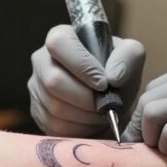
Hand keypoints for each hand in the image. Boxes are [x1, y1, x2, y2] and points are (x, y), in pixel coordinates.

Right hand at [28, 25, 144, 136]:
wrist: (112, 102)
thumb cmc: (118, 75)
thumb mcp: (131, 58)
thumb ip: (129, 56)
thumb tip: (112, 76)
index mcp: (62, 37)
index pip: (59, 43)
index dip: (82, 65)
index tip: (104, 83)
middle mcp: (41, 59)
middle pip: (53, 81)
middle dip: (86, 98)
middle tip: (106, 104)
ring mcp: (36, 87)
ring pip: (54, 107)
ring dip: (85, 116)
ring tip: (102, 113)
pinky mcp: (37, 112)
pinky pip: (54, 126)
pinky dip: (79, 129)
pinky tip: (91, 122)